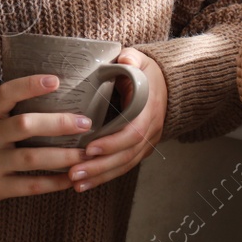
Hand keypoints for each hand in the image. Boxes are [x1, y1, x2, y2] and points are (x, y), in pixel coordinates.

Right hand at [0, 74, 92, 214]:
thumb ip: (14, 111)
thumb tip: (59, 93)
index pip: (5, 94)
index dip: (29, 85)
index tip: (56, 80)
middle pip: (23, 125)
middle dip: (57, 123)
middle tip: (86, 123)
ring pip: (30, 159)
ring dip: (62, 156)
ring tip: (86, 153)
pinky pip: (30, 186)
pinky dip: (54, 183)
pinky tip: (72, 179)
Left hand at [66, 47, 166, 192]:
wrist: (167, 86)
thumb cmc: (146, 73)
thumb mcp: (141, 60)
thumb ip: (133, 59)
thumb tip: (125, 57)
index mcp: (148, 111)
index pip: (133, 132)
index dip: (112, 142)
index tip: (90, 148)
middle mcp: (150, 131)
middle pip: (125, 155)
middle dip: (100, 166)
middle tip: (74, 172)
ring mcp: (146, 143)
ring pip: (123, 165)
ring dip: (99, 176)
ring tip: (74, 182)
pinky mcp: (138, 150)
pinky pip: (122, 167)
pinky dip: (104, 177)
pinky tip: (83, 184)